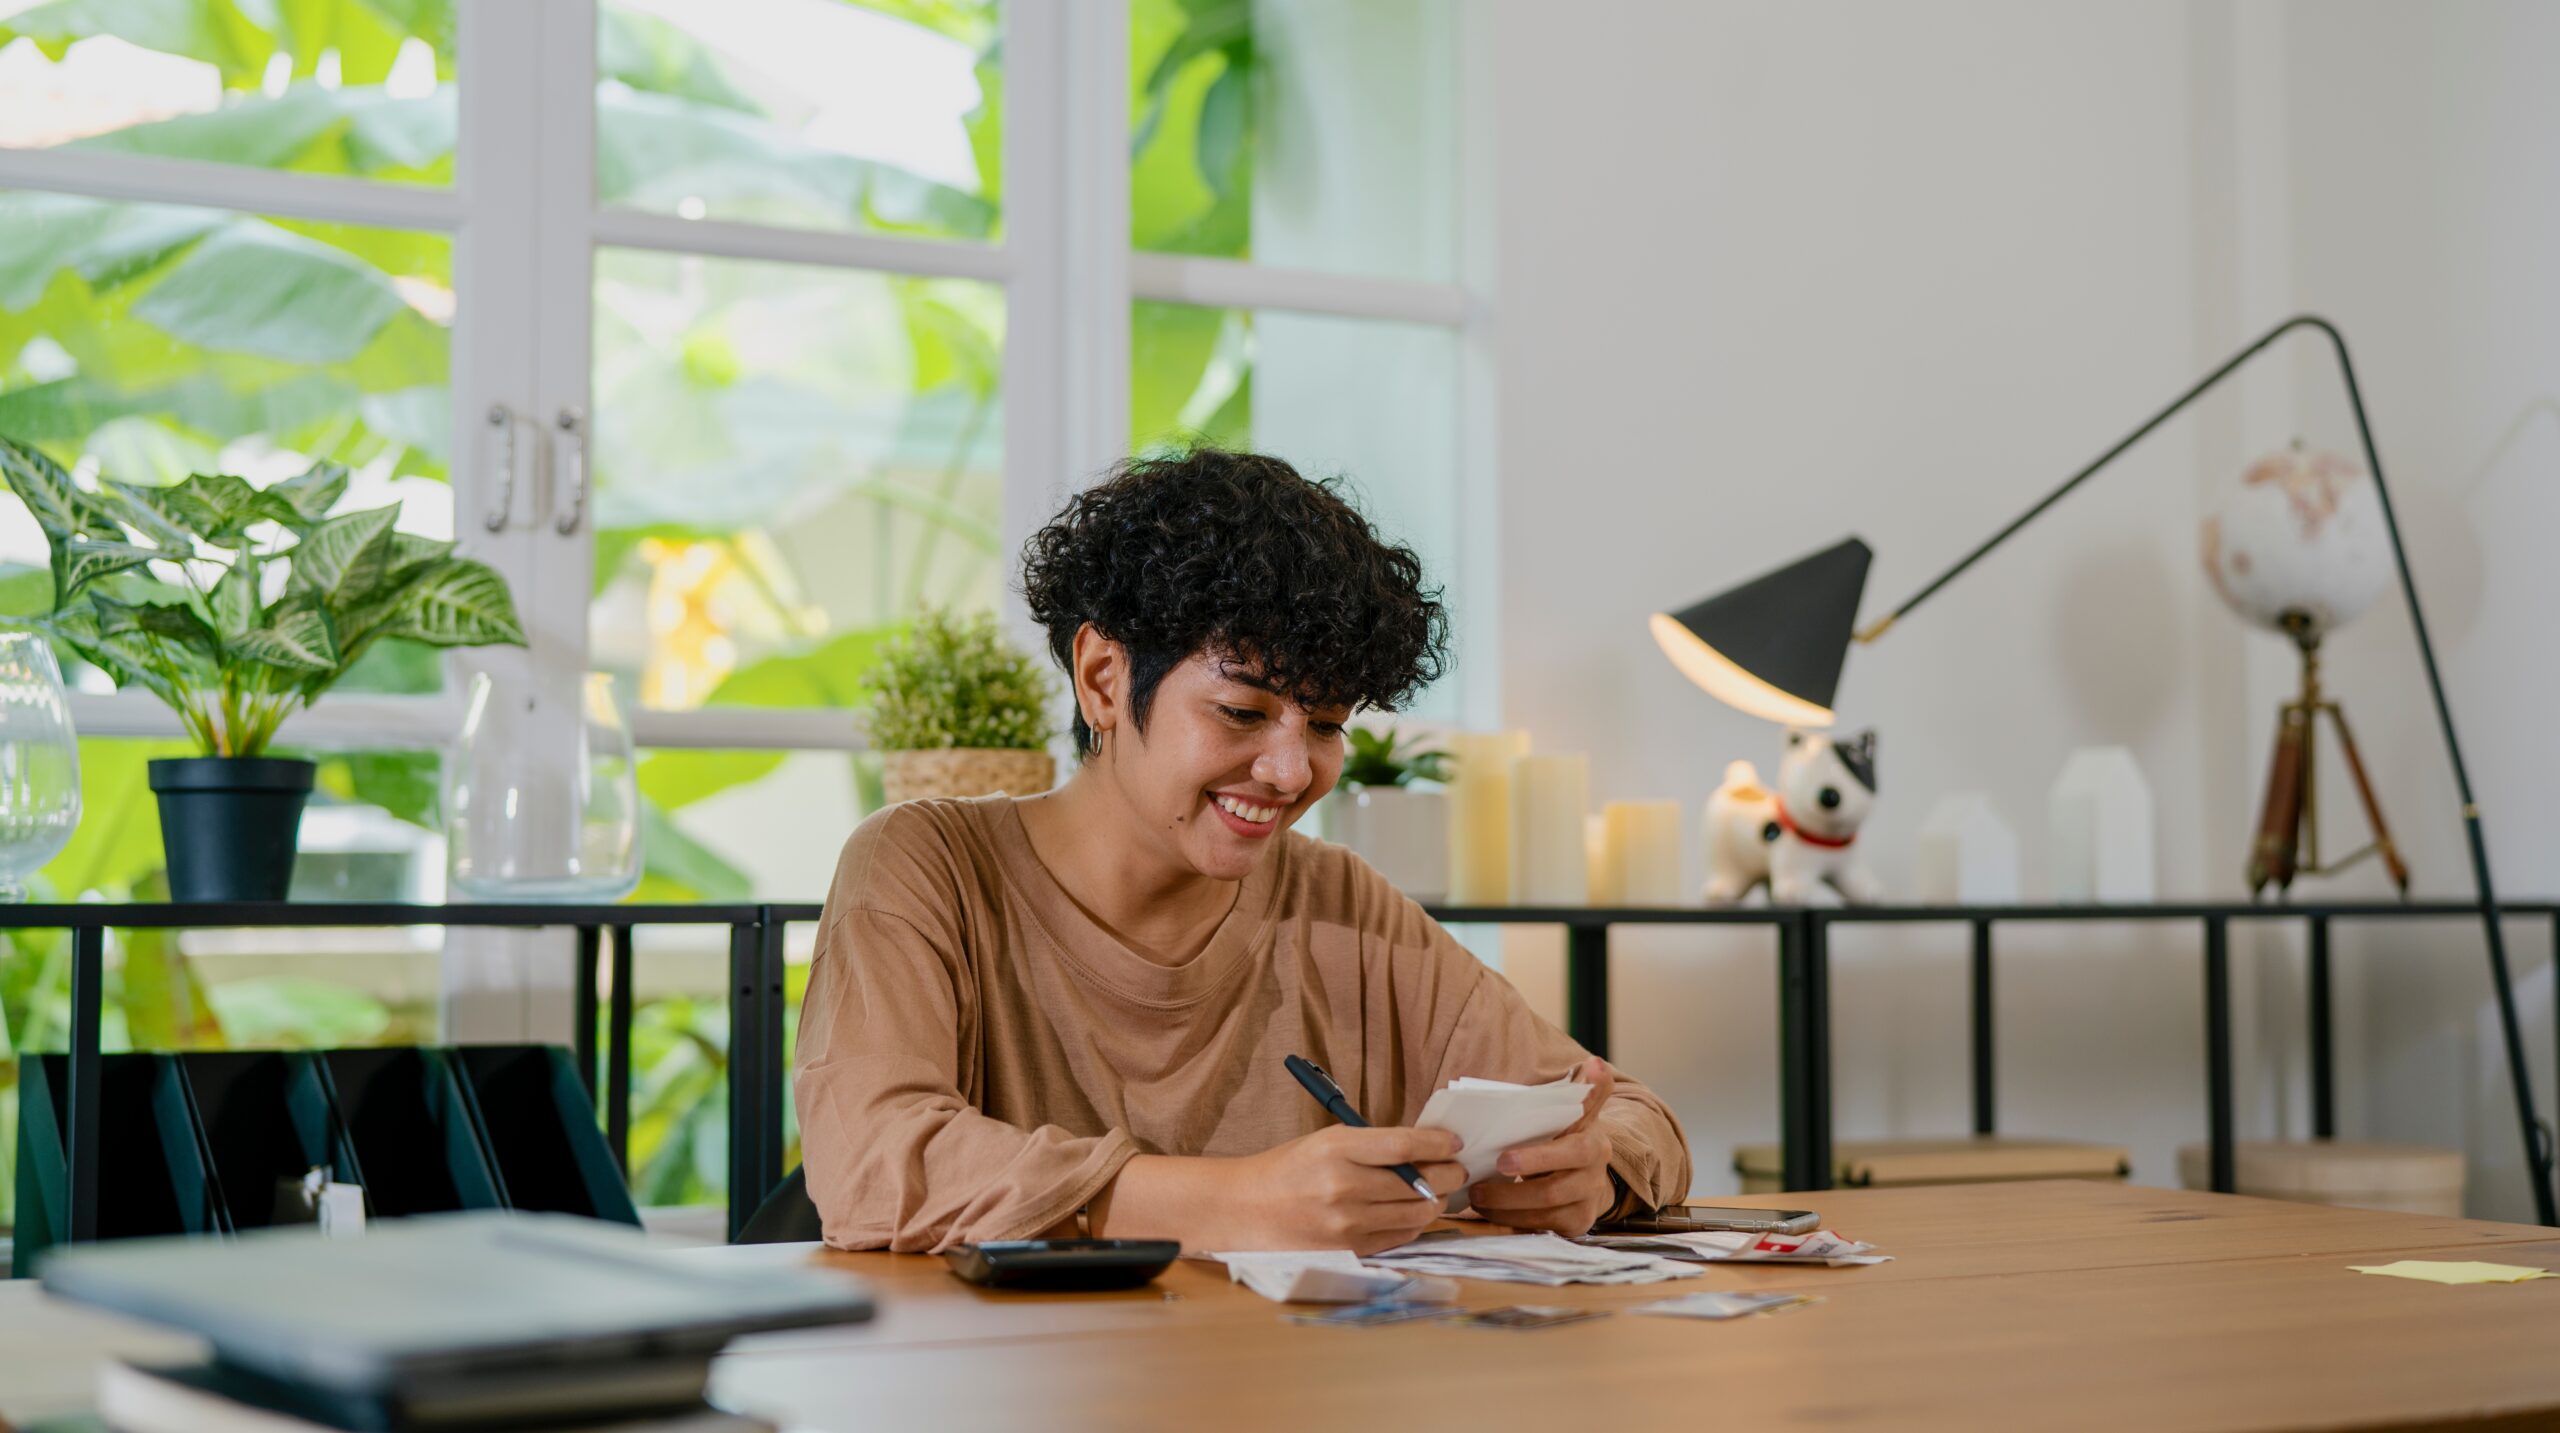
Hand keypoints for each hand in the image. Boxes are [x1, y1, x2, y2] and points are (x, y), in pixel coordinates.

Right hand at [1219, 1125, 1466, 1254]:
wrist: (1246, 1208)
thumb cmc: (1290, 1169)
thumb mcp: (1327, 1141)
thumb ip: (1374, 1145)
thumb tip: (1427, 1148)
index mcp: (1337, 1148)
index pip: (1404, 1145)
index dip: (1438, 1143)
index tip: (1454, 1142)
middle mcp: (1343, 1186)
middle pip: (1419, 1182)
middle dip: (1448, 1174)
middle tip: (1455, 1169)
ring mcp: (1347, 1223)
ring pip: (1417, 1213)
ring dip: (1436, 1201)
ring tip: (1437, 1191)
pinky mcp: (1350, 1249)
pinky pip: (1401, 1236)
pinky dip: (1414, 1223)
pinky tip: (1411, 1212)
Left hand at [1467, 1056, 1619, 1236]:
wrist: (1587, 1177)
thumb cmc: (1565, 1139)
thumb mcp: (1573, 1116)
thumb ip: (1582, 1093)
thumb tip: (1595, 1063)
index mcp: (1592, 1142)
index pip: (1574, 1145)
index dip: (1540, 1155)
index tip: (1507, 1157)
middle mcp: (1594, 1174)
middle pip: (1552, 1187)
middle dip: (1516, 1183)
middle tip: (1482, 1178)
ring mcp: (1586, 1203)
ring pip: (1543, 1210)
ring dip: (1504, 1205)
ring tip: (1475, 1196)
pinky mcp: (1575, 1226)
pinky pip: (1539, 1228)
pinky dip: (1509, 1221)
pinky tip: (1488, 1212)